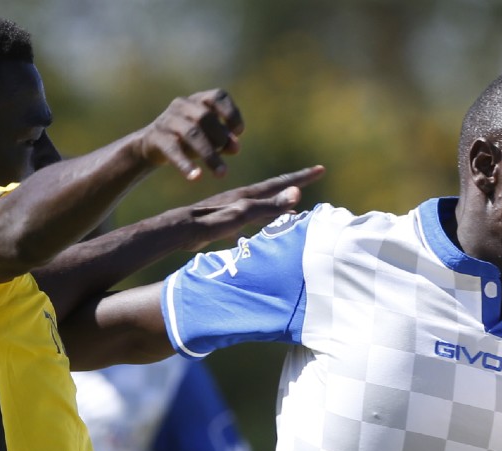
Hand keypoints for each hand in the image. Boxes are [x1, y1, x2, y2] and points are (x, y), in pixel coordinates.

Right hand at [138, 89, 243, 180]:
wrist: (152, 146)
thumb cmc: (188, 139)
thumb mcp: (208, 139)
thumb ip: (224, 141)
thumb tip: (235, 147)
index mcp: (199, 100)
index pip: (218, 96)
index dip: (231, 113)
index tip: (238, 132)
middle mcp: (182, 105)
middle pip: (205, 117)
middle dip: (220, 139)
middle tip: (228, 155)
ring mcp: (167, 119)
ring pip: (191, 133)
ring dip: (209, 154)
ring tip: (221, 174)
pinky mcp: (155, 137)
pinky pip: (172, 149)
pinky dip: (185, 164)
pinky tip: (196, 177)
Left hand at [180, 166, 324, 250]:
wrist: (181, 229)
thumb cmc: (211, 222)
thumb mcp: (243, 214)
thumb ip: (269, 206)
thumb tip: (297, 194)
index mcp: (249, 195)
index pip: (282, 184)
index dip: (302, 177)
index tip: (321, 169)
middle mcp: (244, 198)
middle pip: (275, 191)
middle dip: (295, 186)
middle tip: (312, 179)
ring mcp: (234, 209)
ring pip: (265, 206)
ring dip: (282, 206)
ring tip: (296, 210)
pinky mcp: (226, 221)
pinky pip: (254, 220)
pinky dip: (266, 222)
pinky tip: (264, 230)